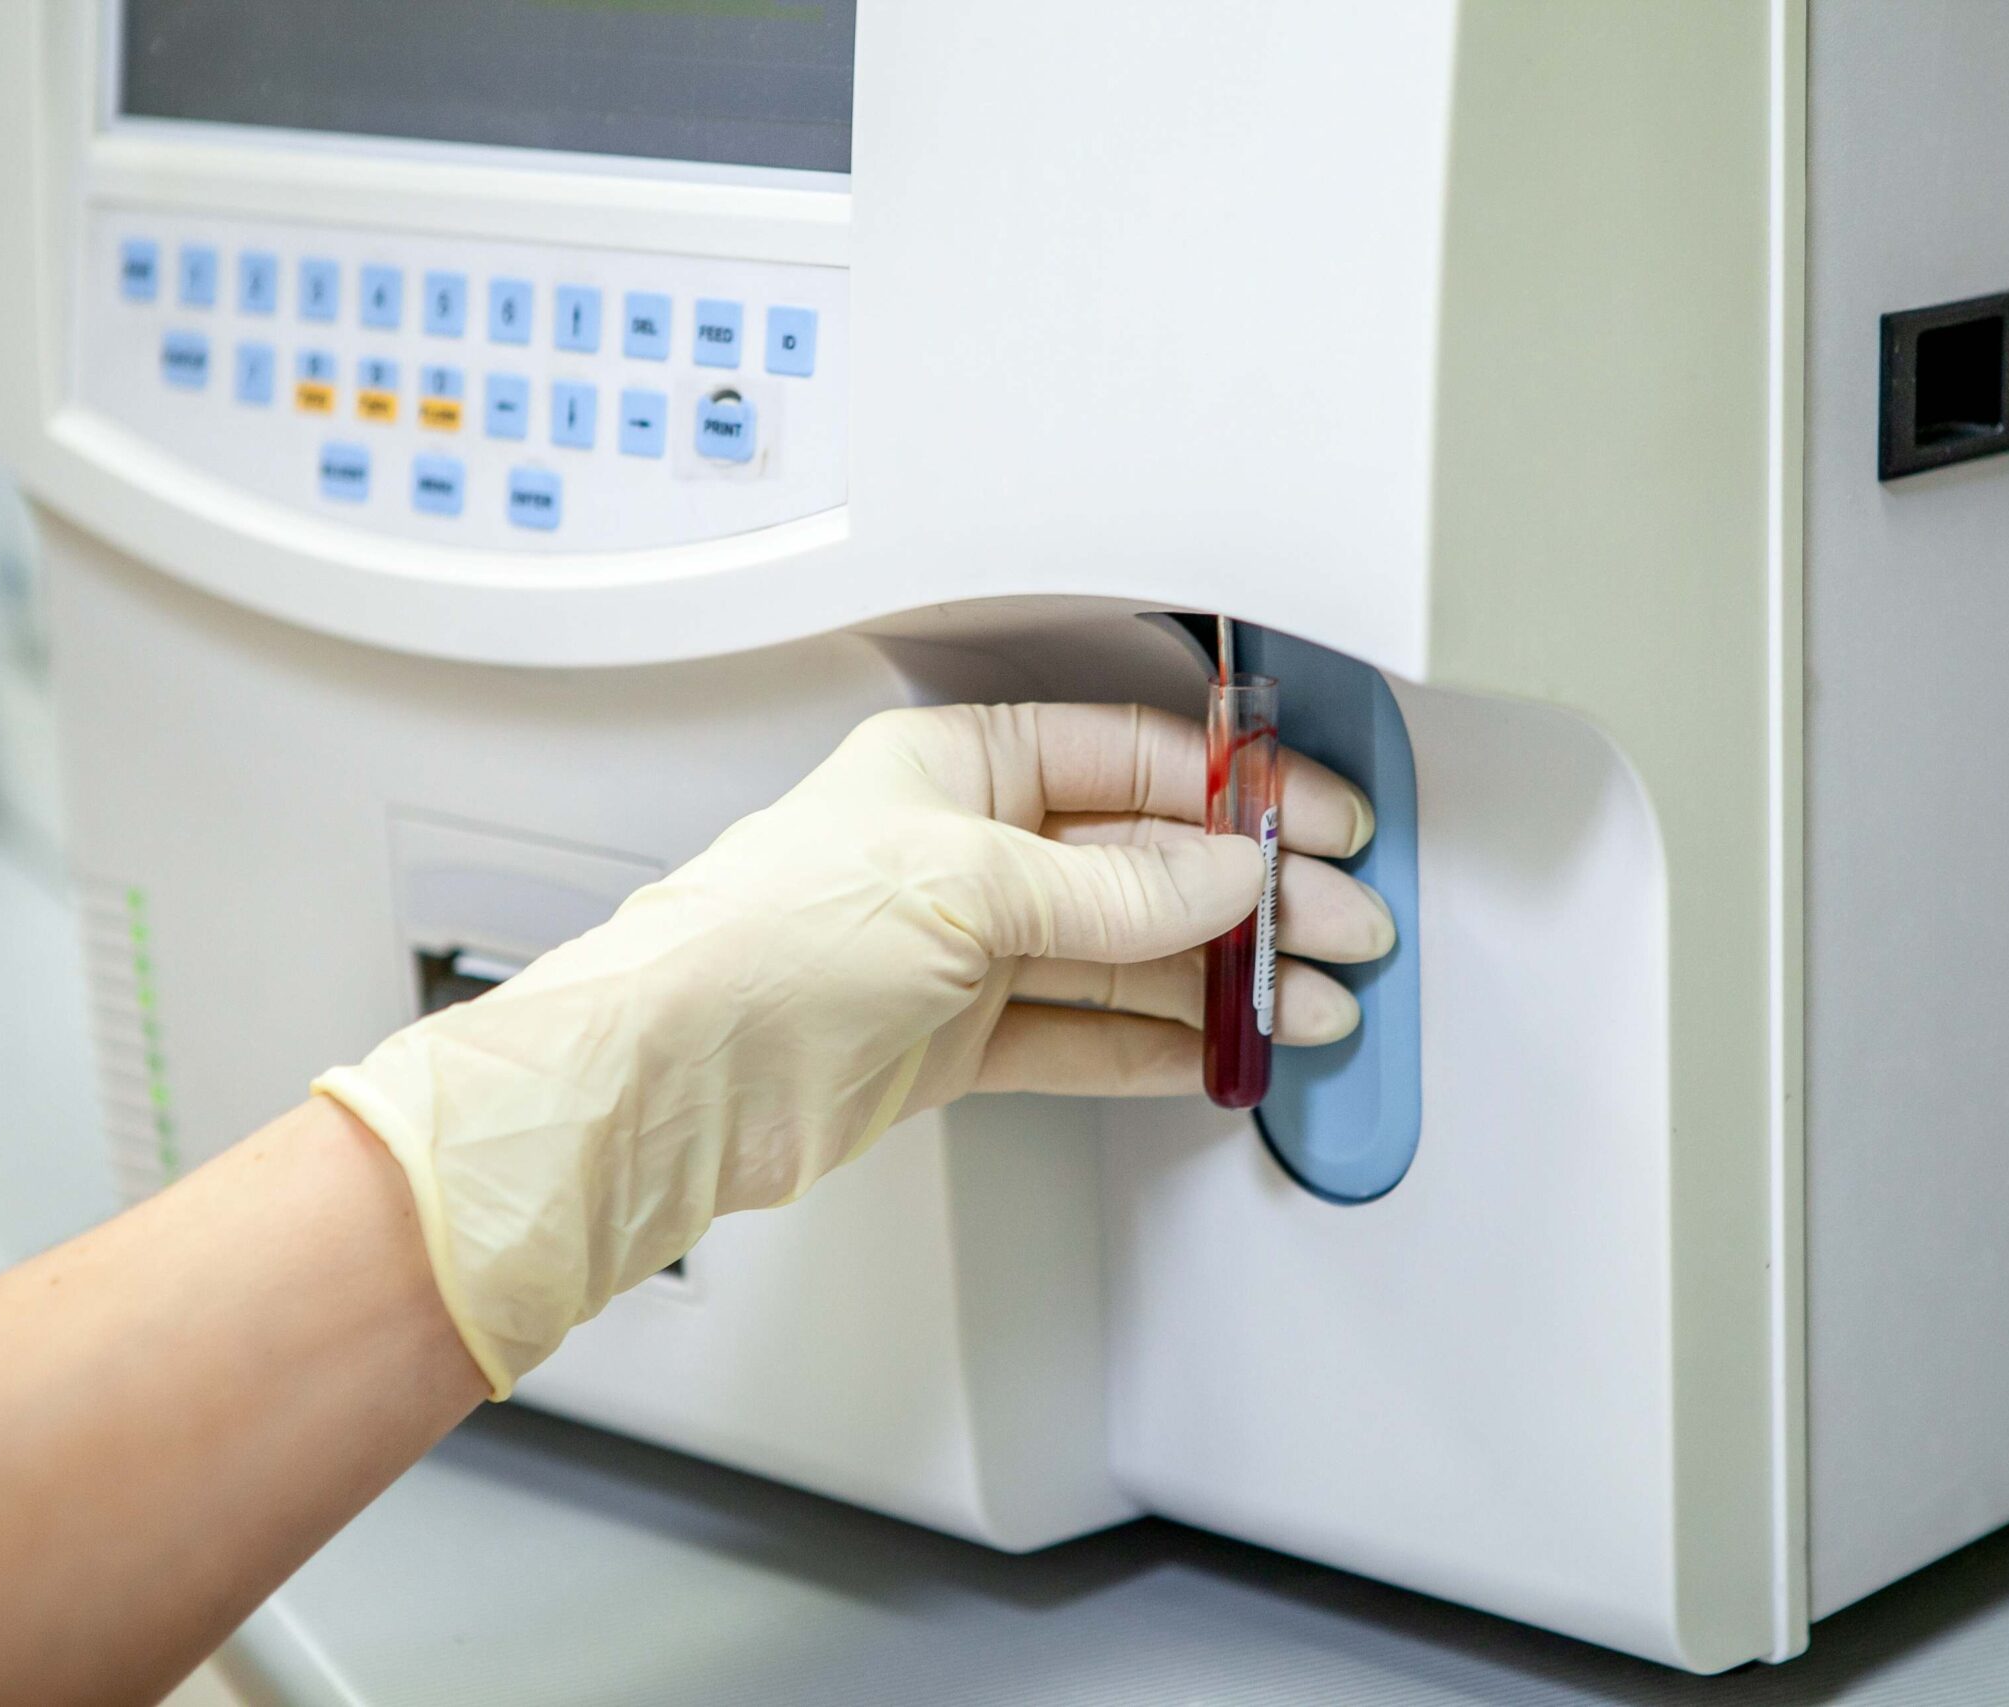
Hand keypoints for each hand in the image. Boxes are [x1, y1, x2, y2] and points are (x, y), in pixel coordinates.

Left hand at [317, 703, 1393, 1395]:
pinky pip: (1085, 1035)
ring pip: (1126, 957)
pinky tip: (1219, 1053)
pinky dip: (1157, 1046)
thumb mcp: (962, 886)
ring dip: (1221, 981)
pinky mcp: (956, 1039)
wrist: (669, 1083)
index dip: (1237, 793)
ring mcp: (965, 950)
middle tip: (1339, 930)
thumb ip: (1112, 888)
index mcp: (959, 767)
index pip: (1133, 761)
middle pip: (1144, 864)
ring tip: (1305, 1005)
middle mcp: (967, 849)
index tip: (1316, 827)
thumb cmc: (763, 945)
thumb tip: (1226, 874)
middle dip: (1251, 898)